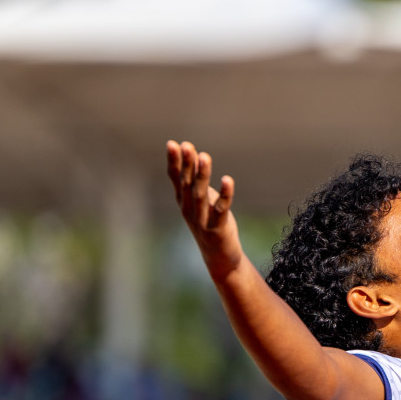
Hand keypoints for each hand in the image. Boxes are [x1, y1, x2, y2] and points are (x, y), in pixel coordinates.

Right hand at [166, 140, 241, 278]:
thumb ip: (196, 181)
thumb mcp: (201, 200)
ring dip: (202, 175)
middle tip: (186, 145)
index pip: (176, 178)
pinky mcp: (218, 227)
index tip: (172, 143)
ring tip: (204, 156)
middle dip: (186, 164)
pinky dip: (225, 194)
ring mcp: (202, 219)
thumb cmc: (210, 222)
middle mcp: (189, 209)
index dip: (174, 162)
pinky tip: (228, 179)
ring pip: (201, 194)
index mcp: (183, 200)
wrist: (219, 255)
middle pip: (186, 184)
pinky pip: (222, 209)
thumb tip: (196, 156)